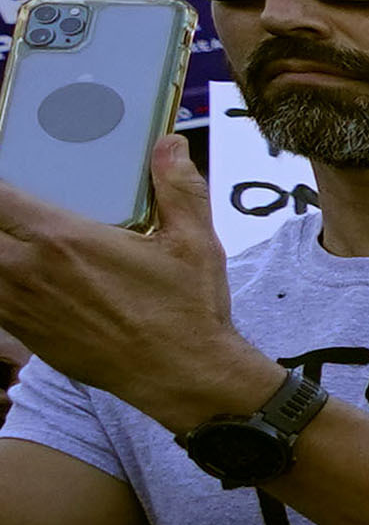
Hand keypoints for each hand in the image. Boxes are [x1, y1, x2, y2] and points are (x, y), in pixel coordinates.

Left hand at [0, 138, 271, 428]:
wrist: (183, 377)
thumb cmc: (187, 313)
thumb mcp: (193, 243)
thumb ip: (177, 189)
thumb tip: (171, 146)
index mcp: (64, 239)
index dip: (0, 188)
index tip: (10, 187)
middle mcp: (30, 269)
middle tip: (14, 214)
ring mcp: (21, 304)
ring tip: (14, 239)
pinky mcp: (24, 331)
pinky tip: (16, 274)